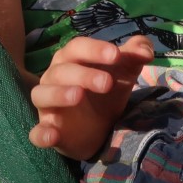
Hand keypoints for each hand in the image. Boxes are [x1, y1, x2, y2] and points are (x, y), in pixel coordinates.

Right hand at [28, 35, 154, 160]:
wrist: (100, 126)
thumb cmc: (108, 89)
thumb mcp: (125, 71)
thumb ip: (136, 54)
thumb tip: (146, 50)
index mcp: (72, 58)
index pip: (77, 47)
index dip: (95, 49)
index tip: (116, 55)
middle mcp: (54, 78)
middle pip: (61, 70)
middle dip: (83, 75)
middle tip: (107, 83)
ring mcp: (48, 105)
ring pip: (42, 94)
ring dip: (58, 94)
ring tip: (78, 96)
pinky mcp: (48, 130)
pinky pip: (36, 132)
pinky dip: (41, 133)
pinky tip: (52, 135)